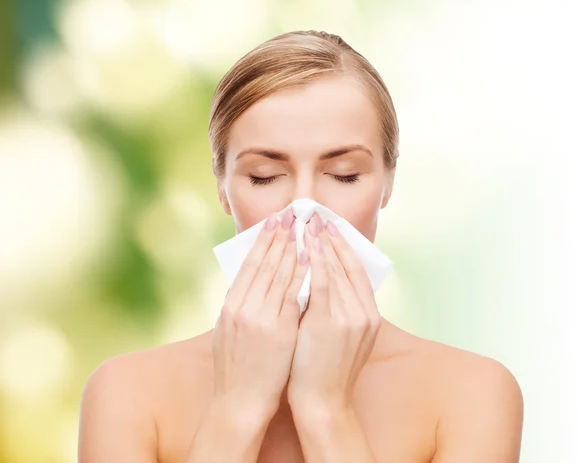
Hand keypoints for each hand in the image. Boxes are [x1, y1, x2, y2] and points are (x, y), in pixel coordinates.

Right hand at [212, 208, 309, 419]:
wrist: (238, 403)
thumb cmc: (235, 368)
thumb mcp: (229, 331)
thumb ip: (241, 305)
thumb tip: (252, 282)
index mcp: (230, 305)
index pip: (248, 265)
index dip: (262, 241)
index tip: (272, 222)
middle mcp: (242, 307)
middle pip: (264, 264)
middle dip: (278, 237)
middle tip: (289, 215)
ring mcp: (260, 318)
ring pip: (278, 274)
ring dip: (291, 249)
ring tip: (301, 229)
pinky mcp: (278, 331)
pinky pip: (292, 295)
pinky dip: (301, 274)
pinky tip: (309, 258)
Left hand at [288, 213, 381, 412]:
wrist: (323, 403)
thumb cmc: (324, 371)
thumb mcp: (342, 338)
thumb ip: (338, 310)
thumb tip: (324, 282)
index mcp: (369, 316)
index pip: (357, 271)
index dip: (344, 247)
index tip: (331, 228)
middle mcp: (364, 312)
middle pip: (348, 265)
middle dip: (332, 238)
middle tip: (318, 216)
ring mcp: (350, 317)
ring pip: (336, 269)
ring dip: (321, 243)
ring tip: (308, 223)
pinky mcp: (330, 321)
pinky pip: (322, 282)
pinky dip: (315, 260)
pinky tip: (306, 244)